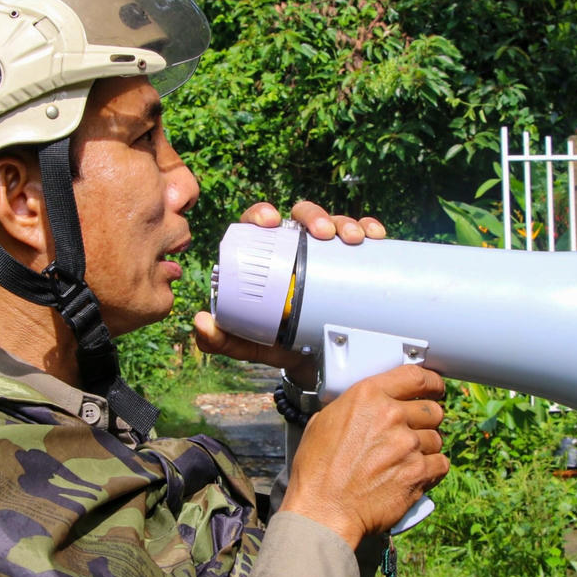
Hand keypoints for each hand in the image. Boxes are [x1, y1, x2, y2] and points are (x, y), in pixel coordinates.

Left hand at [193, 201, 385, 379]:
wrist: (315, 363)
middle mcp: (296, 248)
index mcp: (266, 256)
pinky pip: (362, 239)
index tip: (269, 221)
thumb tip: (201, 321)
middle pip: (302, 216)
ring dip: (345, 222)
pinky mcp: (353, 263)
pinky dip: (369, 229)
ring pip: (335, 223)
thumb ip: (220, 339)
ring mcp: (326, 253)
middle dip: (314, 216)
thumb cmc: (276, 343)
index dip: (261, 213)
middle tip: (322, 234)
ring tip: (354, 239)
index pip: (259, 224)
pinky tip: (375, 235)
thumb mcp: (248, 343)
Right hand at [279, 364, 448, 547]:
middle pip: (433, 409)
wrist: (324, 510)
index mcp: (367, 396)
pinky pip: (441, 464)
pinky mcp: (418, 472)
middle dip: (427, 420)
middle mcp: (391, 415)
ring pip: (437, 438)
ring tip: (406, 459)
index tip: (435, 388)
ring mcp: (407, 444)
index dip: (432, 383)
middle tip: (415, 431)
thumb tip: (365, 407)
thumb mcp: (323, 422)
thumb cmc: (317, 470)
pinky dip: (431, 470)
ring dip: (426, 447)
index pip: (416, 376)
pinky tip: (414, 474)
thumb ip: (351, 408)